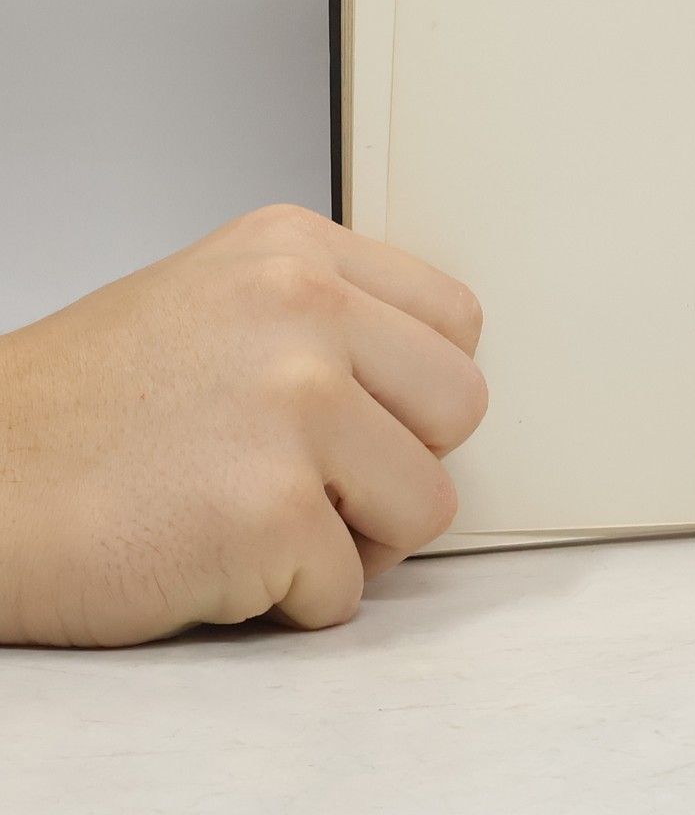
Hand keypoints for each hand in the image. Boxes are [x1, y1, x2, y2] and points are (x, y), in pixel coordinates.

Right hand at [0, 205, 486, 646]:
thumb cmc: (77, 410)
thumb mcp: (213, 297)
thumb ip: (323, 313)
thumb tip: (421, 370)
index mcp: (296, 251)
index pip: (456, 320)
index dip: (416, 389)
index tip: (368, 416)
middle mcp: (305, 311)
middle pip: (460, 407)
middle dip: (401, 462)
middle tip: (318, 480)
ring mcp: (294, 410)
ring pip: (427, 504)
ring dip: (356, 538)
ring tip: (267, 524)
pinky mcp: (268, 516)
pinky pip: (348, 591)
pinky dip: (289, 601)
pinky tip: (217, 562)